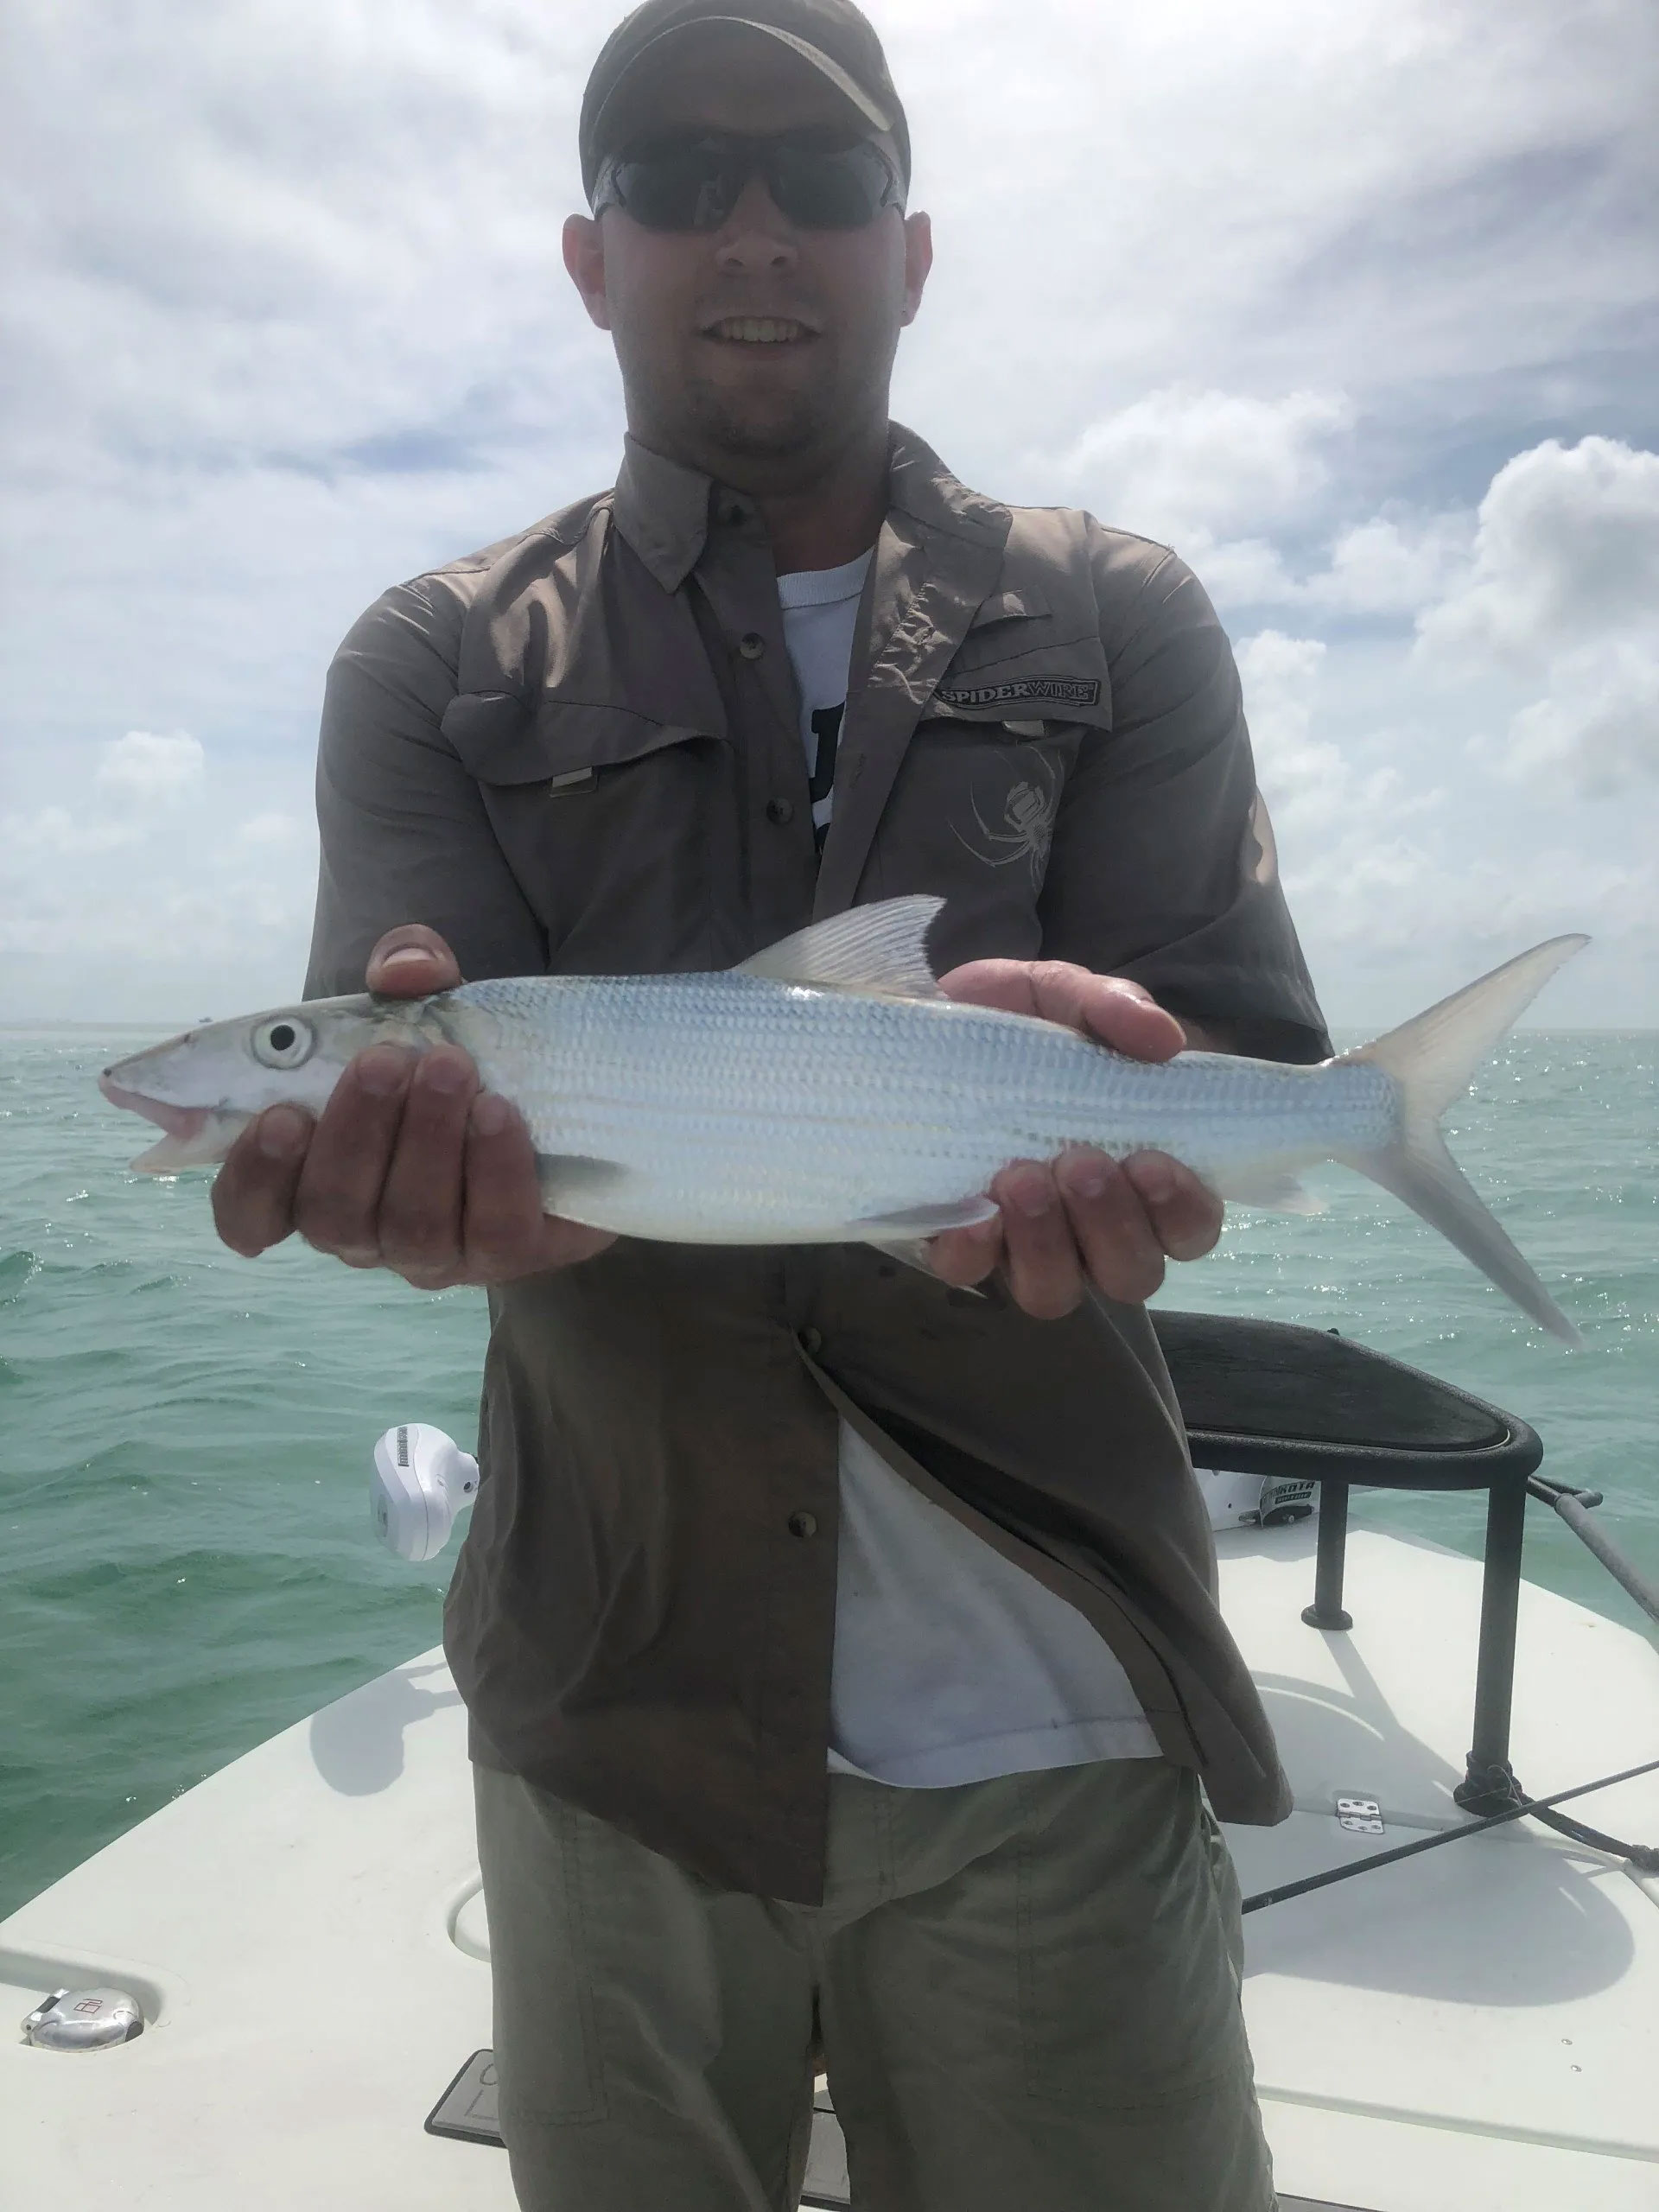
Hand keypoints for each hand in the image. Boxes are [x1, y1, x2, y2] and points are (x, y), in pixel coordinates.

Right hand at [211, 925, 615, 1287]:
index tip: (279, 1118)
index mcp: (316, 1181)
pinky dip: (493, 1170)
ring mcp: (433, 1256)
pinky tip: (498, 1114)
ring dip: (425, 1141)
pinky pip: (494, 1230)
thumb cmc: (461, 1063)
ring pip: (410, 1224)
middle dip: (355, 1133)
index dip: (251, 1179)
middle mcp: (365, 1231)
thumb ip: (406, 972)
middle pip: (333, 1212)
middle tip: (385, 1060)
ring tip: (449, 1068)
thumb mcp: (429, 1006)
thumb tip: (404, 969)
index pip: (251, 1214)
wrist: (561, 1104)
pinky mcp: (506, 1256)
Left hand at [928, 958, 1222, 1318]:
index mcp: (1141, 1176)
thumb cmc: (1020, 1020)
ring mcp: (1024, 1242)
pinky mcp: (957, 1238)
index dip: (1183, 1212)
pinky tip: (974, 1212)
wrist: (925, 1016)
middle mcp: (1090, 1227)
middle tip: (1081, 1161)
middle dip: (1113, 1227)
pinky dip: (973, 1250)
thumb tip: (1165, 1040)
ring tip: (1022, 1176)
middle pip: (1131, 1275)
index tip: (1154, 1161)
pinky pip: (968, 1273)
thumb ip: (1114, 1007)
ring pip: (1055, 1292)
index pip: (1190, 1228)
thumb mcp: (1065, 994)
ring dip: (1047, 1244)